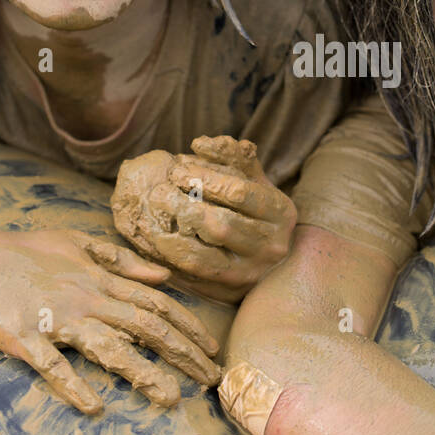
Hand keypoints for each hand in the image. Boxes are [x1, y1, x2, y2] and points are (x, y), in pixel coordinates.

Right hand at [0, 224, 220, 412]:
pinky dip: (73, 385)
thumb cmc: (19, 250)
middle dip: (183, 353)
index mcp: (99, 279)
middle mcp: (86, 299)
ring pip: (108, 347)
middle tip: (211, 380)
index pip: (156, 304)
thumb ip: (120, 261)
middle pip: (145, 327)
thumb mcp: (76, 244)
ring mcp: (54, 319)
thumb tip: (163, 275)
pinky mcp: (22, 337)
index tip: (213, 350)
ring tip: (169, 397)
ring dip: (141, 373)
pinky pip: (52, 365)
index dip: (189, 327)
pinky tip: (93, 406)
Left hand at [111, 136, 295, 301]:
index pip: (239, 192)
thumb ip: (233, 158)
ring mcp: (251, 272)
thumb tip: (201, 143)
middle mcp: (272, 245)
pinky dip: (173, 257)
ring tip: (154, 217)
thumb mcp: (254, 181)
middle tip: (158, 191)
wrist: (276, 261)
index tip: (176, 168)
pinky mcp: (230, 291)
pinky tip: (156, 240)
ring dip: (173, 235)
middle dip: (185, 205)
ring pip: (206, 256)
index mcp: (281, 212)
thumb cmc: (256, 211)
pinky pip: (195, 276)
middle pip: (221, 225)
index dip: (204, 178)